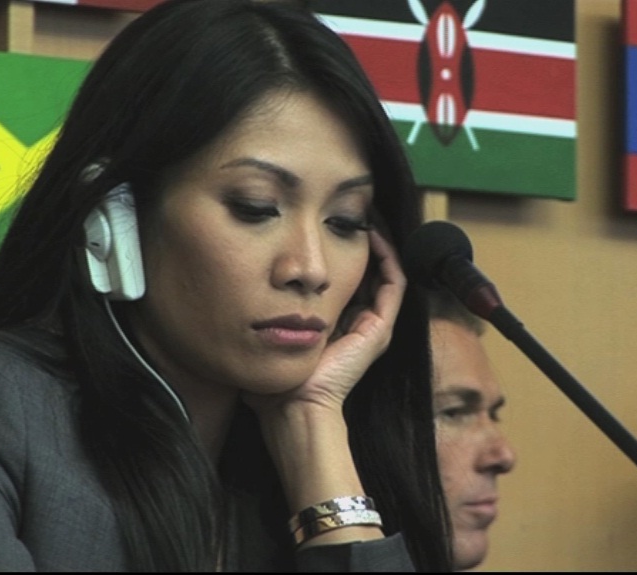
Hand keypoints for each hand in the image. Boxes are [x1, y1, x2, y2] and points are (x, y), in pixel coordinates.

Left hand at [245, 229, 406, 415]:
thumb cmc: (274, 378)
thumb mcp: (268, 331)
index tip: (326, 223)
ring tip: (367, 215)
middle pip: (366, 273)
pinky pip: (393, 284)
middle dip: (359, 241)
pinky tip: (373, 234)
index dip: (339, 250)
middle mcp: (356, 324)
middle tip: (351, 211)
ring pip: (384, 274)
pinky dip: (388, 257)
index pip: (344, 279)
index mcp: (333, 325)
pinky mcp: (379, 329)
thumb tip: (242, 281)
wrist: (291, 404)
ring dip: (379, 243)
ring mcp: (372, 327)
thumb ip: (263, 309)